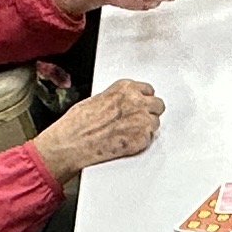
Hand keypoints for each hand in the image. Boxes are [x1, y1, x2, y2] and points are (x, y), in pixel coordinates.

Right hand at [34, 75, 164, 177]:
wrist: (73, 143)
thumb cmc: (78, 123)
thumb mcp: (97, 99)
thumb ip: (117, 99)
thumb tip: (122, 104)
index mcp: (126, 88)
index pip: (148, 90)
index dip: (144, 99)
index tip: (141, 104)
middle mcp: (137, 102)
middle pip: (157, 105)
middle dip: (149, 112)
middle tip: (139, 119)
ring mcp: (142, 121)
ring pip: (155, 123)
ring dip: (146, 127)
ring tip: (130, 132)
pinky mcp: (142, 139)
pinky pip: (149, 139)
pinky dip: (141, 142)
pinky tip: (127, 141)